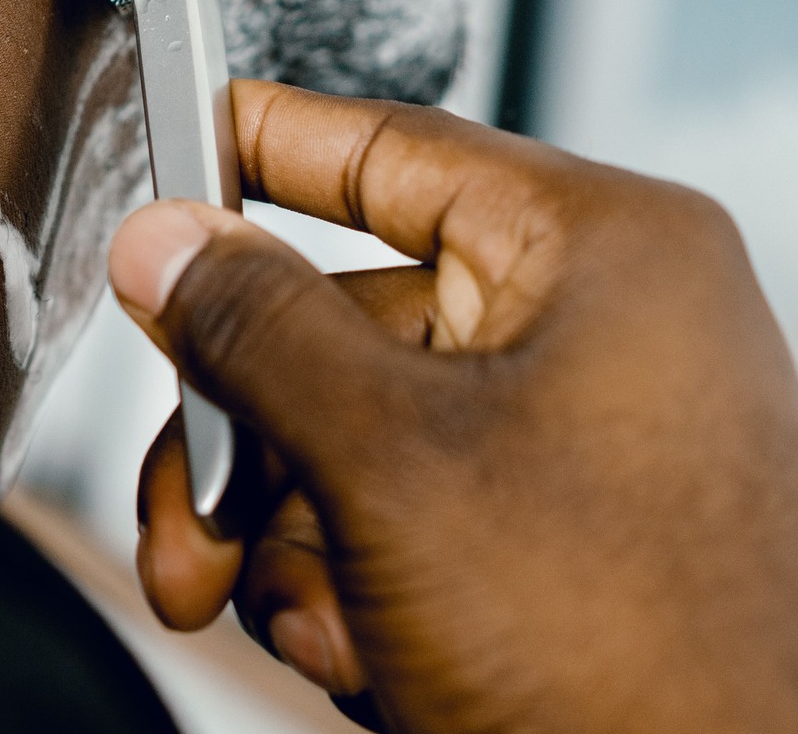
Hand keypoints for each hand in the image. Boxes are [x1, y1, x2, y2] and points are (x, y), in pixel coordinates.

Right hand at [108, 81, 797, 733]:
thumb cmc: (633, 660)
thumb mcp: (388, 461)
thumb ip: (255, 331)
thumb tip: (164, 240)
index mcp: (599, 255)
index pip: (392, 149)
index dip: (261, 143)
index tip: (173, 136)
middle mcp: (598, 330)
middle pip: (340, 323)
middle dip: (242, 441)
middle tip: (182, 514)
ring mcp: (584, 437)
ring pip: (352, 432)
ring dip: (288, 535)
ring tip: (300, 623)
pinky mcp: (565, 534)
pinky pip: (402, 511)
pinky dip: (350, 582)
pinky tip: (360, 653)